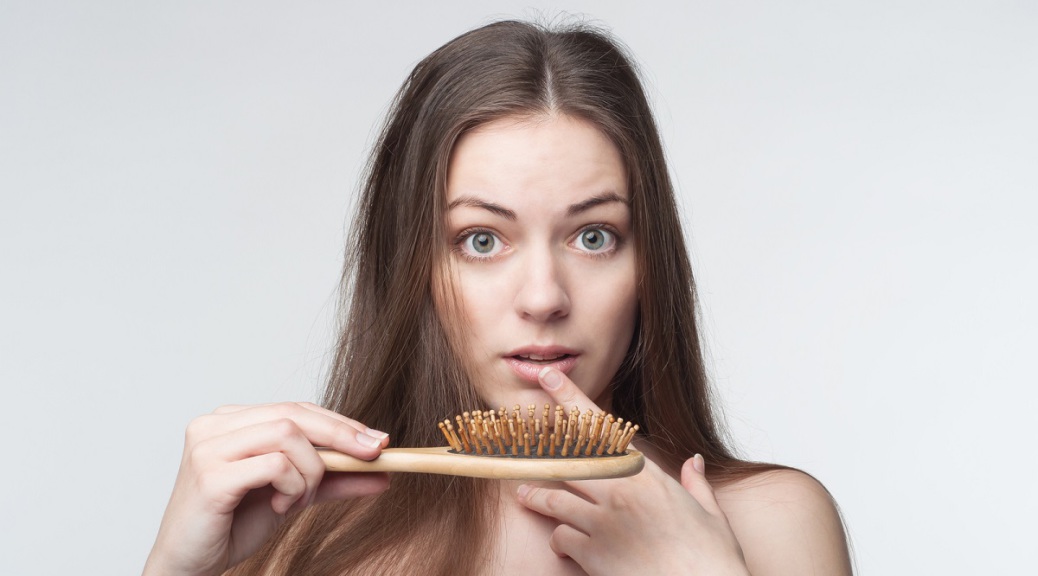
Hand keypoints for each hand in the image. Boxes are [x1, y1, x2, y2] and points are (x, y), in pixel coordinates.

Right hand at [144, 402, 390, 575]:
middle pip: (294, 414)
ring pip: (287, 435)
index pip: (297, 408)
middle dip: (342, 435)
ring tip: (297, 499)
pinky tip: (279, 506)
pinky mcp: (210, 475)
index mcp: (231, 420)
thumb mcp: (294, 495)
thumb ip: (333, 480)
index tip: (378, 441)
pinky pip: (274, 465)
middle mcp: (215, 425)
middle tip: (375, 455)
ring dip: (310, 471)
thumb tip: (383, 472)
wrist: (189, 564)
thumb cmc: (232, 524)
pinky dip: (291, 486)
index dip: (340, 422)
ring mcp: (208, 447)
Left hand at [515, 368, 749, 574]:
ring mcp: (603, 524)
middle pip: (565, 461)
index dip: (571, 399)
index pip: (601, 428)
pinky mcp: (593, 555)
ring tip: (526, 495)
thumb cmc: (711, 559)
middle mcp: (620, 494)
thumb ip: (696, 484)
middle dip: (540, 451)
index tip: (550, 379)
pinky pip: (561, 538)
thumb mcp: (710, 515)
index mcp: (647, 477)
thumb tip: (695, 462)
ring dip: (537, 497)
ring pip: (554, 500)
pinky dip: (559, 540)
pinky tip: (563, 545)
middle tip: (520, 445)